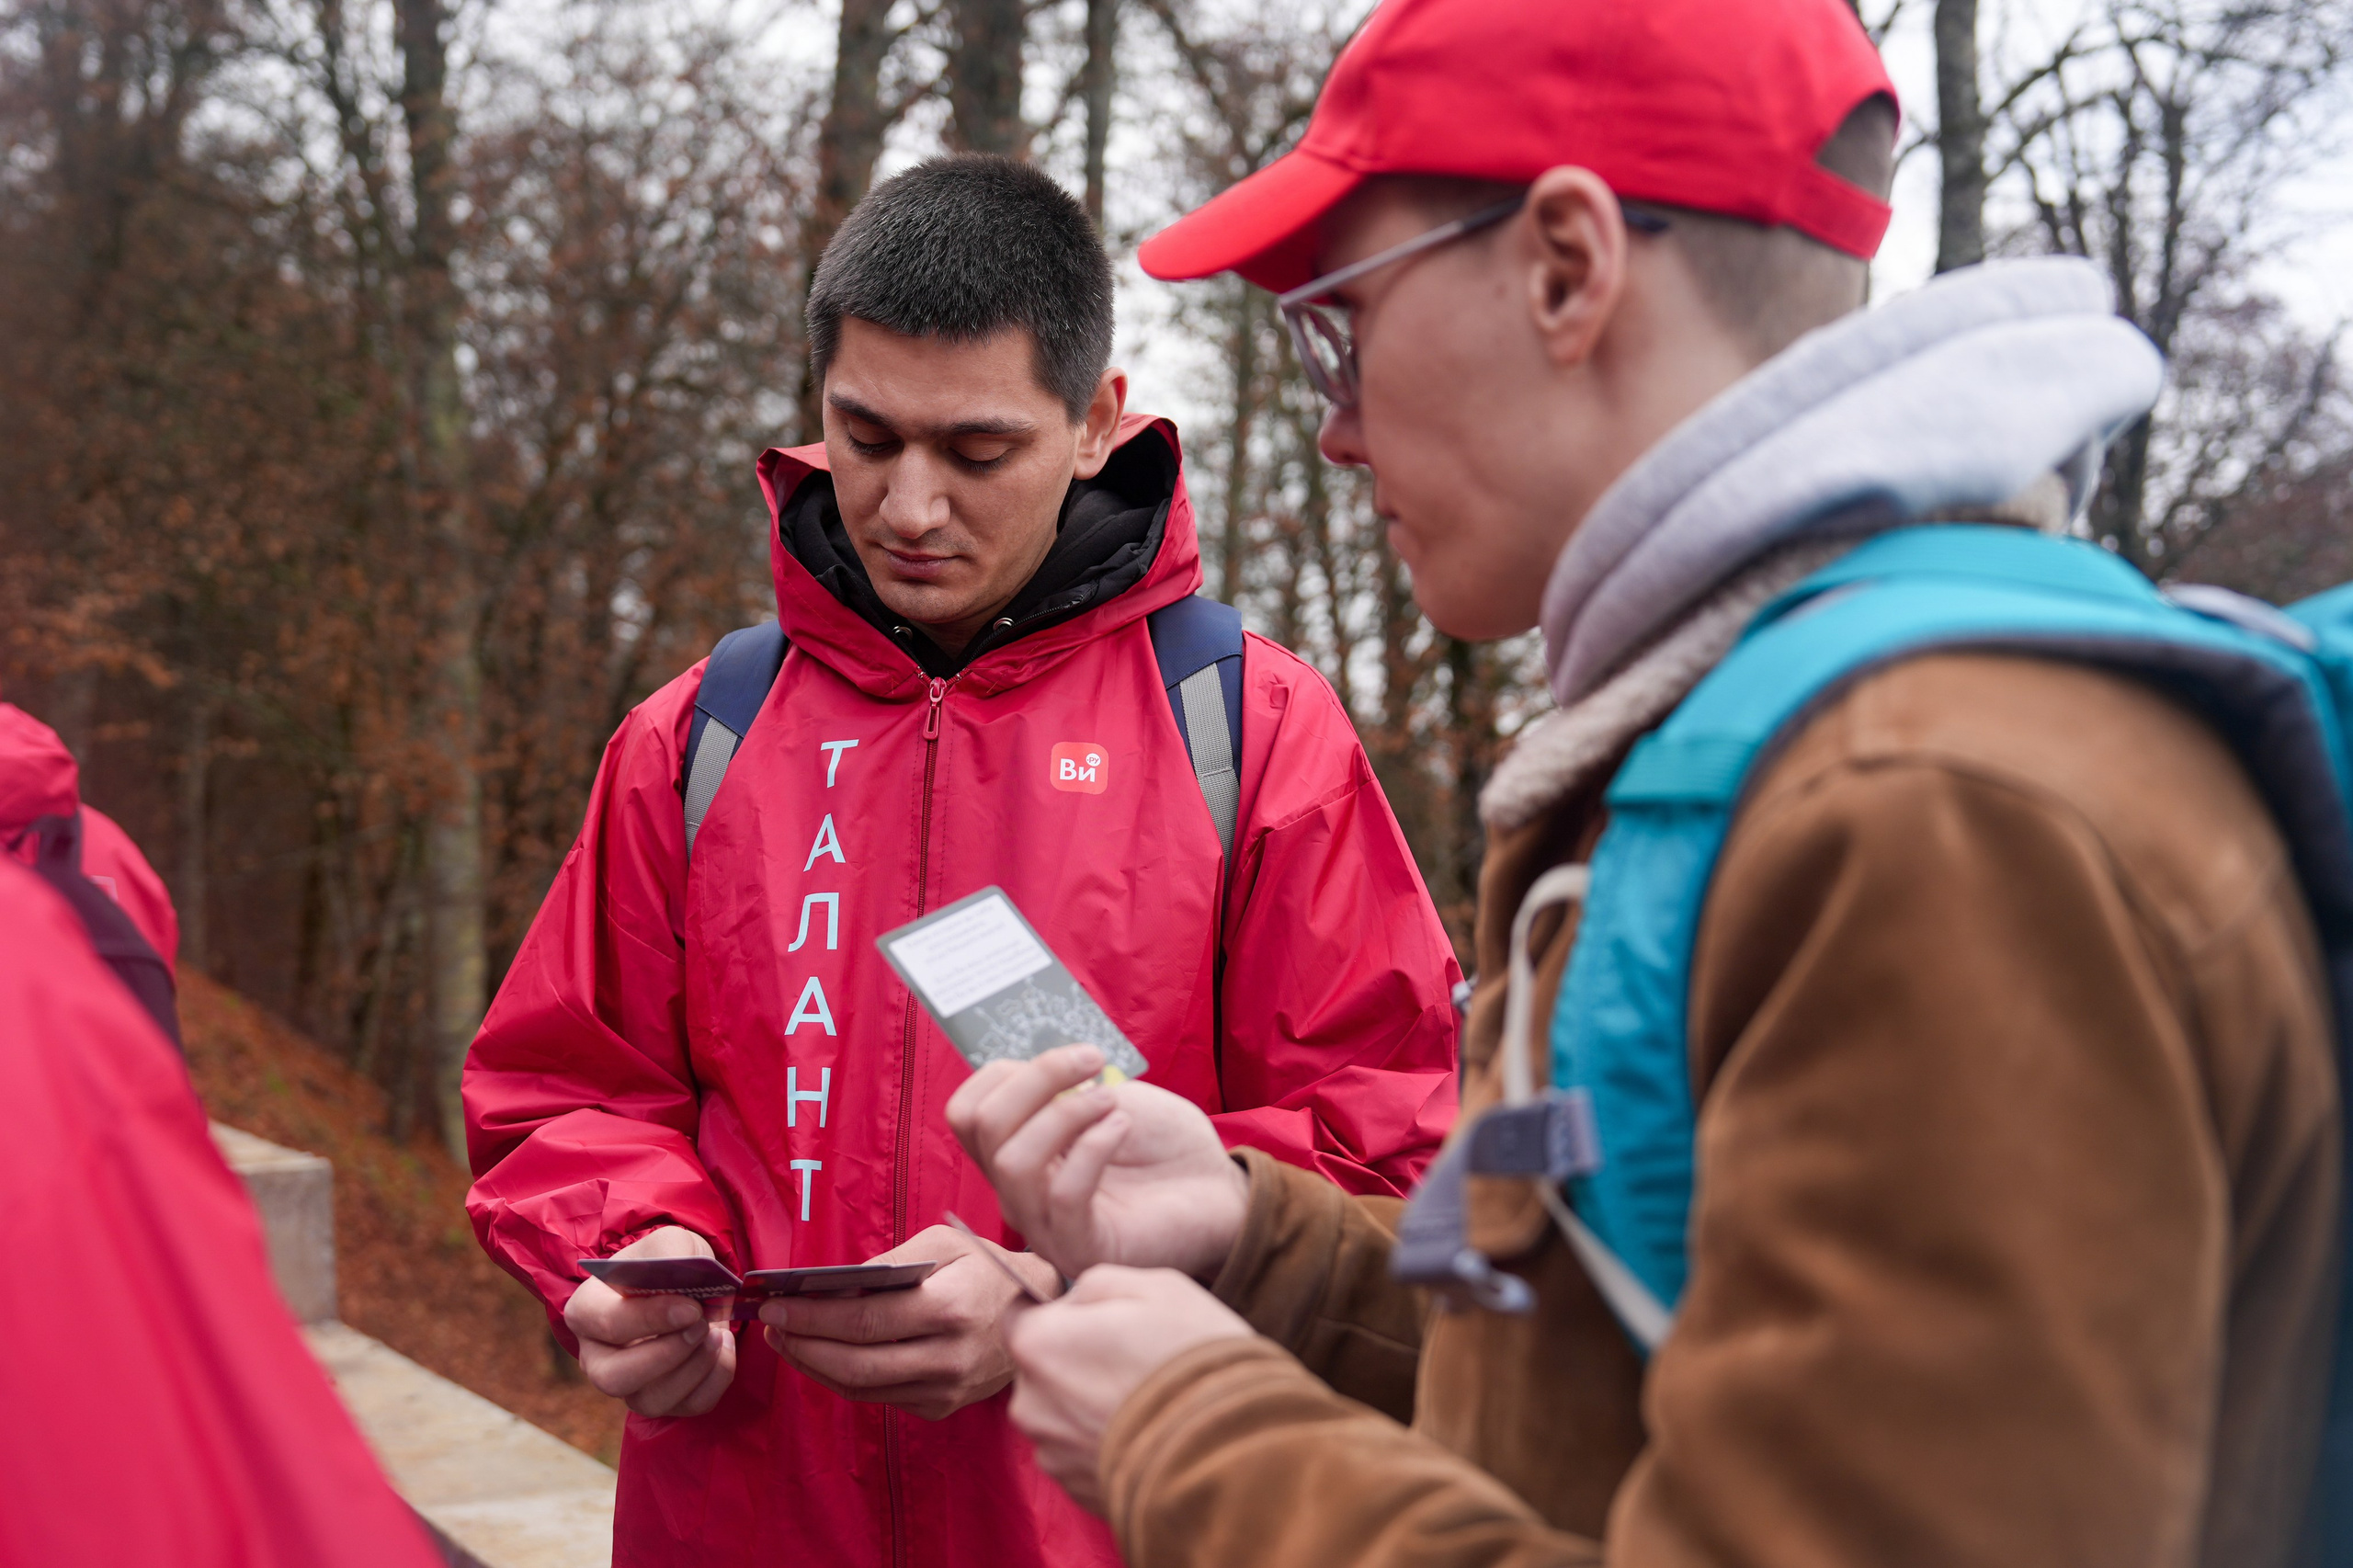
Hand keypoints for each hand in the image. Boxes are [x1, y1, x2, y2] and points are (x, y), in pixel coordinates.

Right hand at [563, 1225, 737, 1417]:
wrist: (688, 1285)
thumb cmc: (668, 1264)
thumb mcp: (669, 1243)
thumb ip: (671, 1253)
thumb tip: (680, 1280)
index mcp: (587, 1310)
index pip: (605, 1324)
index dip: (649, 1319)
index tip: (690, 1308)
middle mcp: (597, 1356)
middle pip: (613, 1379)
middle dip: (665, 1355)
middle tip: (701, 1325)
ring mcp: (628, 1385)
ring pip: (650, 1400)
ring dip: (693, 1369)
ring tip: (718, 1334)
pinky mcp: (664, 1400)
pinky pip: (687, 1406)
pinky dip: (714, 1379)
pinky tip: (723, 1348)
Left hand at [759, 1224, 1058, 1421]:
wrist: (1043, 1310)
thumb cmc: (986, 1267)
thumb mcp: (943, 1245)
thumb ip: (888, 1265)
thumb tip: (830, 1289)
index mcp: (950, 1308)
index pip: (864, 1321)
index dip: (812, 1317)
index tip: (774, 1306)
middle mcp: (949, 1357)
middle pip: (855, 1364)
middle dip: (803, 1345)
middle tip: (771, 1327)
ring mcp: (947, 1390)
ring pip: (862, 1388)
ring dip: (814, 1366)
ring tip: (787, 1340)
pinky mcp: (942, 1407)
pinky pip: (880, 1397)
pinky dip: (843, 1378)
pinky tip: (823, 1356)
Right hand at [945, 1043, 1248, 1280]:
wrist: (1219, 1187)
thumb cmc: (1162, 1143)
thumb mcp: (1101, 1095)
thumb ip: (1050, 1087)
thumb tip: (1016, 1075)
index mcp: (1018, 1151)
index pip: (967, 1113)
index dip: (1005, 1072)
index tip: (1065, 1056)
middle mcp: (1020, 1192)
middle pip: (985, 1128)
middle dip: (1038, 1079)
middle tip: (1094, 1064)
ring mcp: (1046, 1226)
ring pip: (1014, 1163)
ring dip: (1066, 1114)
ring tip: (1112, 1102)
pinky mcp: (1082, 1247)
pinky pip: (1062, 1195)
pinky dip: (1092, 1147)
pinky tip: (1122, 1129)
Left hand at [1006, 1266, 1254, 1513]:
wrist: (1230, 1450)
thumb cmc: (1191, 1356)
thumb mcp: (1152, 1285)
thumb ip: (1094, 1283)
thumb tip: (1072, 1300)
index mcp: (1039, 1344)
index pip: (1018, 1315)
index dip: (1053, 1309)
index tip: (1091, 1317)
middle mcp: (1031, 1403)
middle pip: (1039, 1368)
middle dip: (1072, 1359)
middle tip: (1130, 1358)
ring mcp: (1053, 1454)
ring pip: (1058, 1414)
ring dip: (1086, 1404)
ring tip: (1144, 1400)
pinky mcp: (1077, 1491)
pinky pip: (1079, 1453)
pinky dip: (1103, 1442)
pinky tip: (1146, 1433)